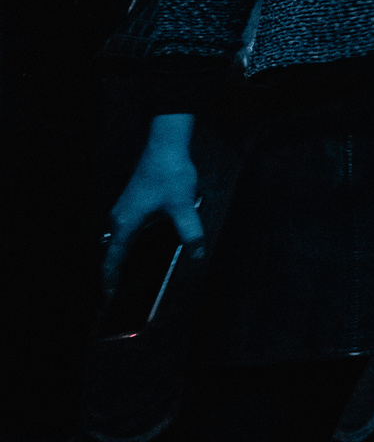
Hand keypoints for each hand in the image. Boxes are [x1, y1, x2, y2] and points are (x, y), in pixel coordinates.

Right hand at [104, 115, 203, 287]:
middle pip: (115, 250)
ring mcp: (125, 209)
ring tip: (134, 273)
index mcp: (125, 223)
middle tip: (124, 289)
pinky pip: (129, 229)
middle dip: (118, 270)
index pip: (113, 257)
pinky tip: (150, 246)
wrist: (165, 146)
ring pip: (122, 239)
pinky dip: (133, 242)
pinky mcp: (134, 202)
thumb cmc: (169, 175)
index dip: (110, 277)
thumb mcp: (182, 206)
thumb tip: (197, 255)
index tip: (108, 295)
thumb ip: (190, 232)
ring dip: (126, 255)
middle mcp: (120, 218)